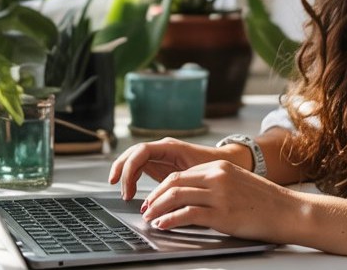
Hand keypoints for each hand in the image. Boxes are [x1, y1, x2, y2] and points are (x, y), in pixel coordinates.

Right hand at [108, 137, 225, 199]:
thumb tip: (165, 199)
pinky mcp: (161, 164)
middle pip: (133, 153)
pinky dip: (132, 178)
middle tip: (117, 188)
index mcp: (171, 146)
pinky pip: (140, 167)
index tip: (124, 185)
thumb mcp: (198, 175)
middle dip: (121, 169)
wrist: (229, 161)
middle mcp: (163, 148)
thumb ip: (181, 184)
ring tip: (125, 194)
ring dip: (125, 175)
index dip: (129, 167)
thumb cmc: (216, 166)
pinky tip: (130, 191)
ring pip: (134, 159)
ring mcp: (161, 155)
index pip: (141, 151)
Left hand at [140, 159, 294, 241]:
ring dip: (158, 208)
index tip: (152, 198)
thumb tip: (191, 196)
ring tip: (150, 218)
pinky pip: (188, 214)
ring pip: (176, 196)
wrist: (288, 211)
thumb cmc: (264, 201)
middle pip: (174, 182)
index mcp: (220, 166)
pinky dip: (170, 219)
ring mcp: (219, 194)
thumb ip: (215, 184)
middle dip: (154, 197)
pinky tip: (164, 225)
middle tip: (146, 209)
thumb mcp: (237, 182)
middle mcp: (217, 176)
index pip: (180, 174)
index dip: (161, 187)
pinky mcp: (222, 214)